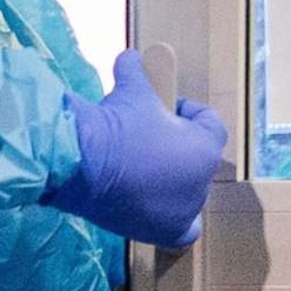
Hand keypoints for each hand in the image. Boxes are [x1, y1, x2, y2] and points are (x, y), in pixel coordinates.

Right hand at [48, 50, 228, 248]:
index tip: (166, 106)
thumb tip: (129, 58)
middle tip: (150, 137)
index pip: (210, 124)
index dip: (189, 111)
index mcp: (204, 148)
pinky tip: (158, 209)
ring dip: (172, 179)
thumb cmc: (114, 124)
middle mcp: (200, 184)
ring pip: (187, 193)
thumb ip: (136, 73)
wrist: (80, 163)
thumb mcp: (131, 89)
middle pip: (198, 161)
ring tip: (143, 167)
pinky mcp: (162, 232)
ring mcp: (182, 211)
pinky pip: (182, 231)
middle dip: (178, 147)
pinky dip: (174, 220)